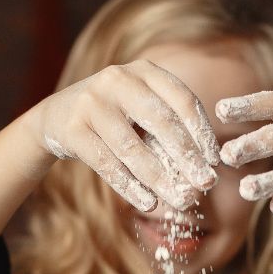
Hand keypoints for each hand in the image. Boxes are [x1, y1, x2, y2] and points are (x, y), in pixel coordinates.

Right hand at [28, 60, 220, 211]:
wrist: (57, 117)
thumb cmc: (115, 117)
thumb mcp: (141, 110)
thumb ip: (169, 128)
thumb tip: (206, 167)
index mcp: (144, 70)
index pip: (183, 100)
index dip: (202, 133)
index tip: (215, 162)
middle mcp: (118, 79)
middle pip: (161, 122)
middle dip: (187, 158)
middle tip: (206, 185)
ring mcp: (91, 102)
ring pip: (133, 148)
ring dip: (160, 179)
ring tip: (180, 201)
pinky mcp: (72, 128)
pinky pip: (107, 163)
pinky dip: (129, 186)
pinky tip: (148, 203)